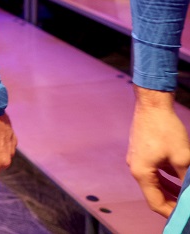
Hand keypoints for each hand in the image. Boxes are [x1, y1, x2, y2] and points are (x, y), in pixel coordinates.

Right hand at [128, 87, 189, 216]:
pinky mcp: (142, 153)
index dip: (172, 212)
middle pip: (154, 193)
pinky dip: (166, 178)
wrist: (152, 104)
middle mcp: (135, 168)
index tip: (185, 215)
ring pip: (154, 183)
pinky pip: (154, 172)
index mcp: (141, 172)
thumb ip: (185, 179)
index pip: (155, 202)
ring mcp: (137, 160)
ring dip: (170, 191)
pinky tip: (179, 179)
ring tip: (186, 197)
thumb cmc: (165, 129)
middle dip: (172, 202)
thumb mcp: (182, 158)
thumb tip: (189, 193)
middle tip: (187, 206)